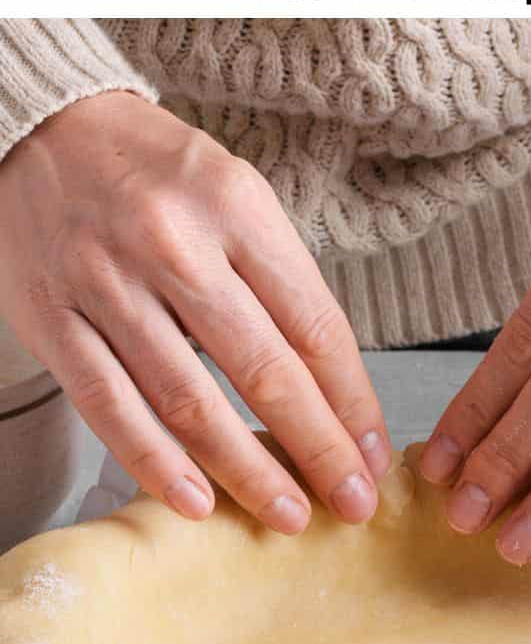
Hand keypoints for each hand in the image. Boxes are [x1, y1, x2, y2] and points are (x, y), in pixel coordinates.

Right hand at [0, 92, 390, 533]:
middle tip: (351, 503)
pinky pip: (109, 405)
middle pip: (263, 370)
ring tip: (288, 515)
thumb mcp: (236, 195)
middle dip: (316, 448)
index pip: (313, 324)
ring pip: (188, 400)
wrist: (44, 128)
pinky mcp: (51, 318)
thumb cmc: (158, 174)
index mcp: (236, 208)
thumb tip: (333, 388)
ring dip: (246, 470)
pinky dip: (155, 462)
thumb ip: (279, 279)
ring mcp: (106, 283)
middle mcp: (173, 245)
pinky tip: (196, 503)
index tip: (373, 454)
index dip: (351, 401)